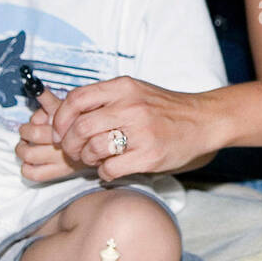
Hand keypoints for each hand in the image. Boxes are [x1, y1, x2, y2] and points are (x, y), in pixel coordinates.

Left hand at [16, 90, 86, 181]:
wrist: (106, 147)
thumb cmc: (84, 124)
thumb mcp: (69, 108)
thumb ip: (49, 99)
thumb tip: (35, 89)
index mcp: (66, 126)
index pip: (41, 122)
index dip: (35, 120)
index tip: (39, 119)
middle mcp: (64, 143)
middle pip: (34, 136)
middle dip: (25, 131)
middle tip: (26, 131)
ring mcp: (61, 160)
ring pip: (29, 155)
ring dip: (22, 148)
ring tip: (25, 145)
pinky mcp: (59, 173)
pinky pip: (33, 173)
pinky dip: (27, 167)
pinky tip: (31, 161)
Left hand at [52, 76, 211, 180]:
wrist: (203, 120)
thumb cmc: (164, 108)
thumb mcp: (134, 91)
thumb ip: (104, 99)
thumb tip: (66, 114)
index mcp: (123, 87)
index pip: (76, 99)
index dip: (60, 119)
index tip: (59, 132)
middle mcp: (130, 106)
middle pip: (80, 127)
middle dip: (69, 144)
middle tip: (73, 151)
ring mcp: (141, 132)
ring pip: (93, 149)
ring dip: (86, 159)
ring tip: (94, 160)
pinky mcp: (149, 155)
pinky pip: (111, 169)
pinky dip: (104, 174)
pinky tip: (110, 170)